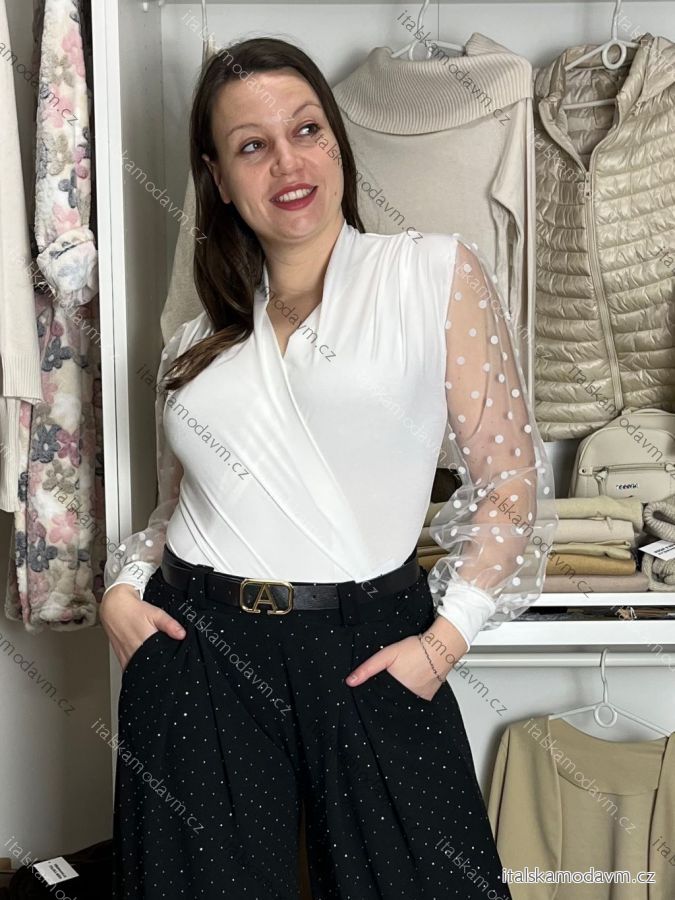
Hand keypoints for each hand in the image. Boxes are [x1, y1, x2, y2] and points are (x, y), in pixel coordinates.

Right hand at [100, 584, 185, 670]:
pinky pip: (130, 669)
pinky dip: (138, 669)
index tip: (174, 661)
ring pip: (140, 670)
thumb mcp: (156, 613)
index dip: (168, 662)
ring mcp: (126, 656)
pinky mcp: (121, 658)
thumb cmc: (134, 610)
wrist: (115, 608)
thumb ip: (169, 625)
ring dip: (149, 668)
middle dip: (160, 666)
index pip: (160, 658)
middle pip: (150, 666)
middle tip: (166, 661)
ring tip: (156, 663)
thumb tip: (182, 634)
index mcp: (145, 640)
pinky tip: (145, 665)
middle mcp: (134, 651)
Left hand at [344, 615, 468, 700]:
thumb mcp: (386, 655)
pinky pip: (416, 697)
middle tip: (398, 673)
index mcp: (393, 688)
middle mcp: (406, 696)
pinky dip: (414, 691)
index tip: (381, 682)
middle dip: (390, 690)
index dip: (377, 690)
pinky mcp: (428, 697)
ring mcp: (418, 698)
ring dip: (402, 690)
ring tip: (407, 675)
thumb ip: (368, 668)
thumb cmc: (415, 649)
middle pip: (391, 697)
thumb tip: (350, 681)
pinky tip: (415, 679)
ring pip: (404, 698)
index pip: (379, 697)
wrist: (440, 648)